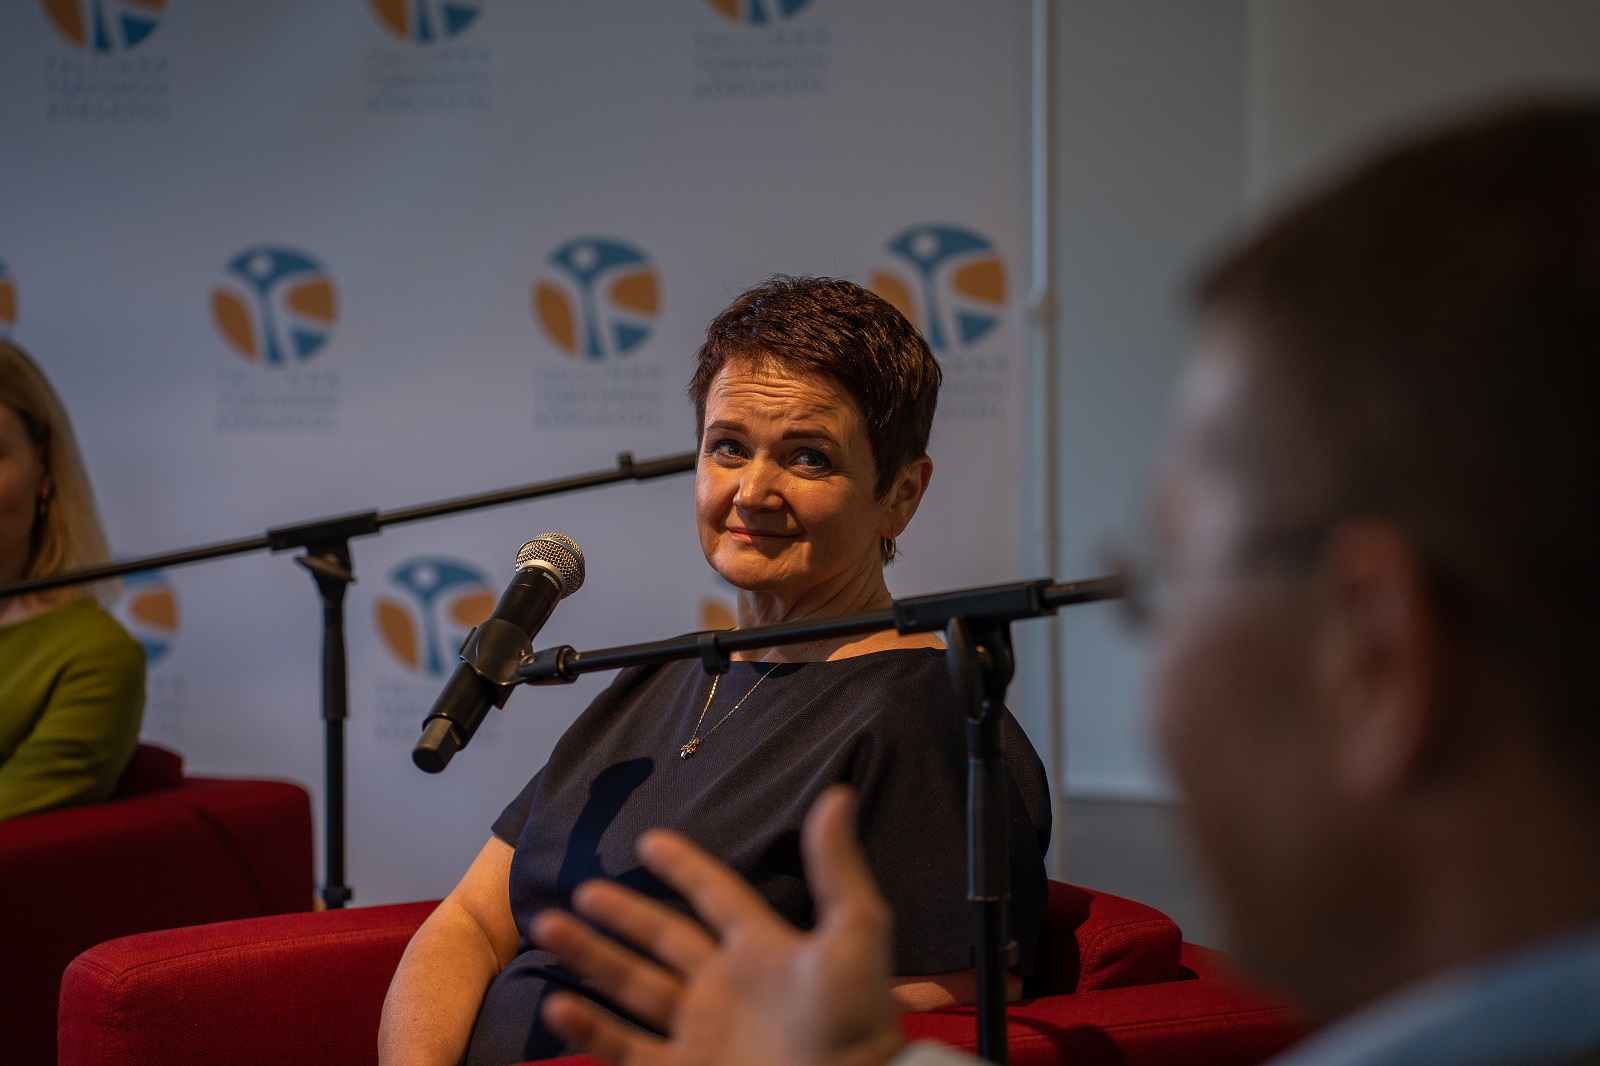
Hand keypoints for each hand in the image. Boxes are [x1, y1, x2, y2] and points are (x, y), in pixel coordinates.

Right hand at [532, 785, 908, 1065]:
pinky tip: (559, 1007)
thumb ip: (836, 866)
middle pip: (662, 938)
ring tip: (547, 927)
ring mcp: (702, 1032)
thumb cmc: (855, 1019)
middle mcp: (726, 987)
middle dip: (620, 915)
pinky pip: (625, 1049)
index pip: (715, 894)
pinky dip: (590, 1030)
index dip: (684, 867)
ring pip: (632, 987)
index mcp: (762, 948)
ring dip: (591, 957)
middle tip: (581, 891)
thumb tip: (839, 794)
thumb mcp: (853, 932)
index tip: (649, 840)